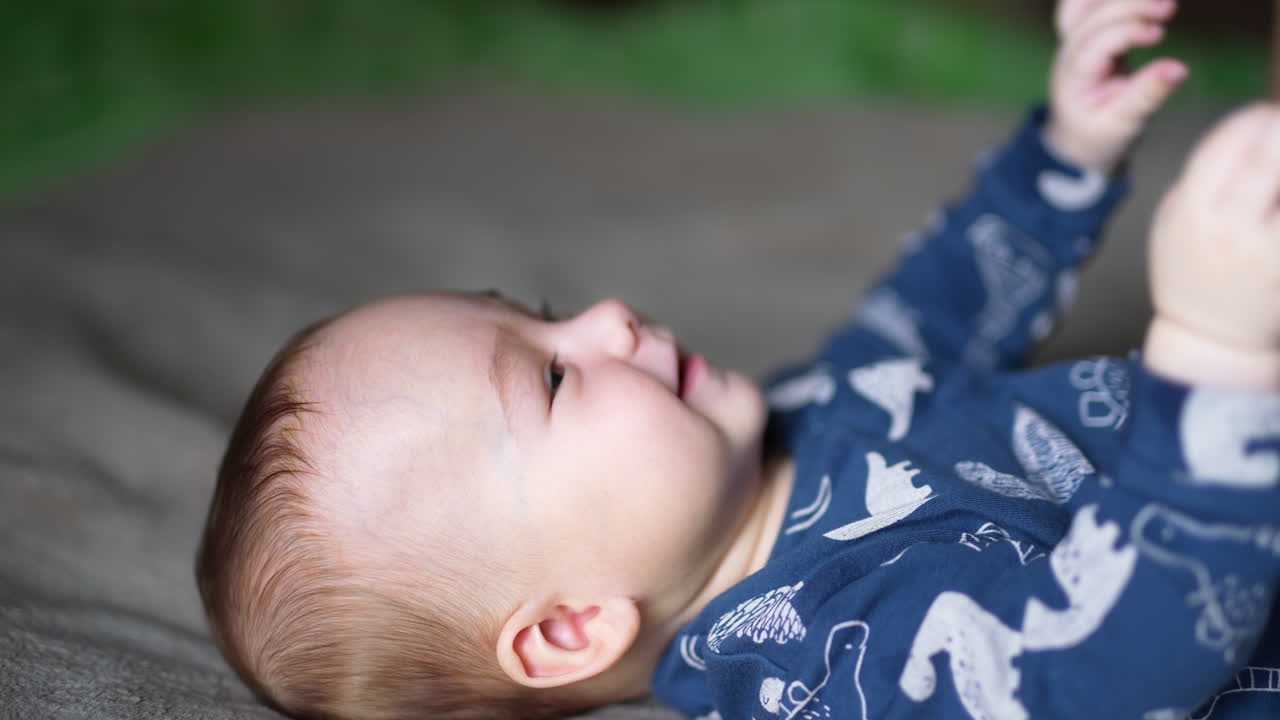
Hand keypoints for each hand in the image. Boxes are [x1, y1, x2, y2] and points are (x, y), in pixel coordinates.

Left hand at [1045, 0, 1186, 173]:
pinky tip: (1141, 0)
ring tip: (1159, 2)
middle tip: (1170, 8)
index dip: (1126, 32)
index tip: (1159, 33)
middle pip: (1092, 18)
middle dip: (1130, 7)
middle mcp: (1067, 53)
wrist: (1078, 134)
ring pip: (1081, 4)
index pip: (1095, 45)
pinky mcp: (1083, 30)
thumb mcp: (1126, 122)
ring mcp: (1071, 39)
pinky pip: (1086, 3)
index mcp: (1074, 78)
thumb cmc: (1101, 131)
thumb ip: (1149, 94)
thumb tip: (1180, 69)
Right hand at [1144, 103, 1279, 389]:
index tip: (1264, 112)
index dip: (1249, 119)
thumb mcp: (1171, 225)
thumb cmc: (1191, 276)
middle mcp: (1229, 230)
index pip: (1221, 146)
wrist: (1212, 339)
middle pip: (1265, 158)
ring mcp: (1266, 252)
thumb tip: (1245, 129)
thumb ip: (1199, 180)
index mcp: (1191, 215)